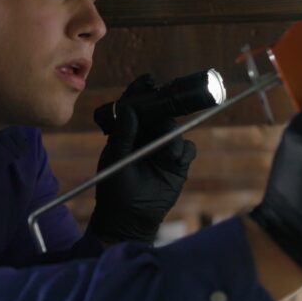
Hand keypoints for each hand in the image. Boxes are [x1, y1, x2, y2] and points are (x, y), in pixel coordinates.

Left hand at [88, 75, 196, 243]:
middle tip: (169, 101)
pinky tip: (172, 161)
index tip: (149, 81)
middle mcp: (147, 137)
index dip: (143, 92)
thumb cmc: (114, 189)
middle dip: (165, 107)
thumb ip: (123, 134)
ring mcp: (164, 150)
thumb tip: (129, 109)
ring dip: (172, 136)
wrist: (129, 220)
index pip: (137, 107)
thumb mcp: (115, 159)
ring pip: (176, 130)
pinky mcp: (177, 165)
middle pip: (161, 114)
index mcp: (129, 132)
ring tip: (164, 152)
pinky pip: (187, 150)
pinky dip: (182, 152)